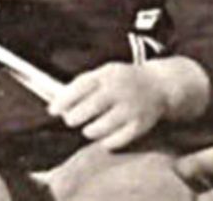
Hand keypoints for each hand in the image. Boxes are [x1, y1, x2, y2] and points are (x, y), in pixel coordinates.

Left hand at [49, 62, 169, 150]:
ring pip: (98, 128)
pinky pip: (114, 141)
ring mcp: (131, 108)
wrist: (160, 85)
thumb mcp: (106, 72)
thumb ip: (82, 83)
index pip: (80, 87)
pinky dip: (106, 141)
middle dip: (74, 118)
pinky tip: (107, 135)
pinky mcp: (140, 125)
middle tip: (73, 119)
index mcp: (110, 74)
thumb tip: (56, 103)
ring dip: (89, 130)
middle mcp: (121, 90)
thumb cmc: (125, 80)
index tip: (52, 110)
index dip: (62, 101)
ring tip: (91, 127)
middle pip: (87, 109)